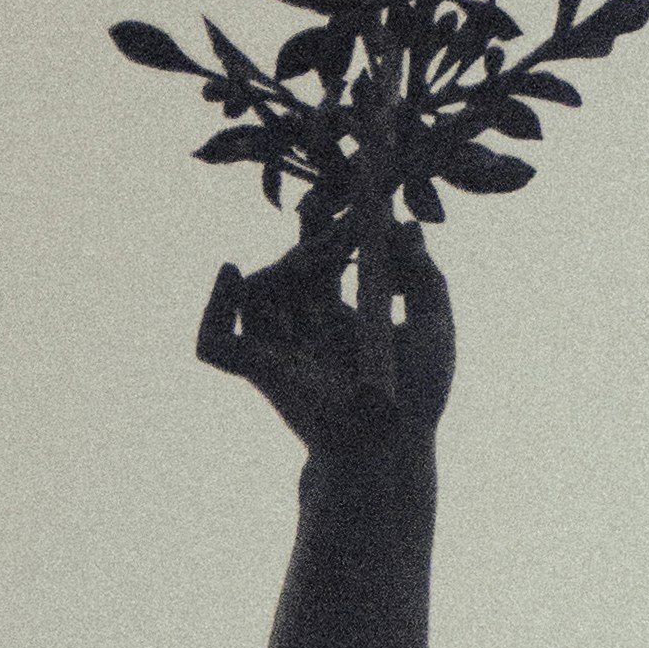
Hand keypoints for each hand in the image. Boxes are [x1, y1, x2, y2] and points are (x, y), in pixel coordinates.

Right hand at [198, 224, 452, 450]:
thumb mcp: (434, 328)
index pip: (322, 264)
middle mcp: (306, 334)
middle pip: (290, 271)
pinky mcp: (257, 373)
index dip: (325, 230)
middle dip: (314, 243)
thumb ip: (425, 275)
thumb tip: (408, 226)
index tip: (345, 205)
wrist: (395, 442)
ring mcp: (279, 352)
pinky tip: (232, 272)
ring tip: (321, 261)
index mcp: (341, 323)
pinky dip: (215, 308)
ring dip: (286, 267)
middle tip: (342, 227)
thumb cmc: (419, 399)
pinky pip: (215, 341)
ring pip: (259, 291)